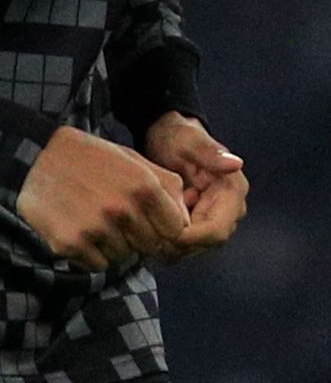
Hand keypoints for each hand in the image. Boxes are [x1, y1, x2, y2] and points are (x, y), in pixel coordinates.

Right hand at [16, 125, 189, 270]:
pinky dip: (91, 253)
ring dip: (113, 244)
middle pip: (150, 247)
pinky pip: (97, 264)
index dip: (163, 228)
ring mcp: (96, 228)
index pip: (176, 232)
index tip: (147, 221)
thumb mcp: (133, 160)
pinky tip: (78, 228)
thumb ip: (167, 187)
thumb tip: (188, 222)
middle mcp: (123, 209)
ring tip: (93, 218)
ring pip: (124, 257)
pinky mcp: (71, 243)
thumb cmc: (90, 157)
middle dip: (138, 236)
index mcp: (144, 186)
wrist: (33, 154)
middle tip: (114, 216)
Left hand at [144, 113, 247, 261]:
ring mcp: (219, 216)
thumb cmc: (177, 137)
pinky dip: (171, 236)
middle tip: (147, 233)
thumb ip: (208, 153)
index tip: (162, 232)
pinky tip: (151, 225)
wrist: (169, 138)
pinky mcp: (205, 219)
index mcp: (233, 191)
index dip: (190, 238)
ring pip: (199, 245)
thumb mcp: (187, 140)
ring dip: (174, 243)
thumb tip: (235, 163)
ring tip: (147, 227)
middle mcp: (231, 208)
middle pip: (208, 242)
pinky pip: (190, 239)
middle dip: (179, 243)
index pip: (217, 230)